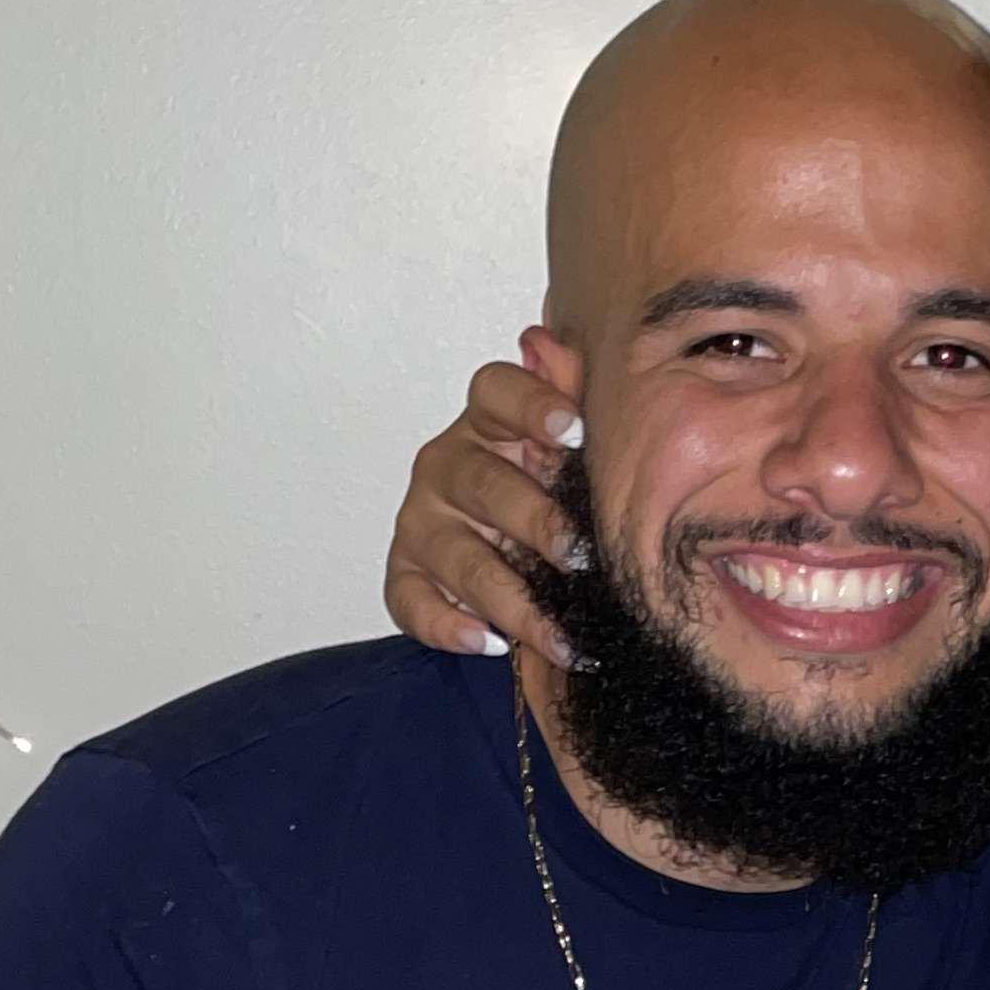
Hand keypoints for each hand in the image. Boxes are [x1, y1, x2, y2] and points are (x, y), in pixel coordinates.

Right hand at [381, 344, 586, 667]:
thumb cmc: (552, 494)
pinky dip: (447, 625)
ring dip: (512, 600)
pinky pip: (412, 600)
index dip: (531, 404)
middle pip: (482, 482)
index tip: (575, 430)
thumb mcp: (569, 452)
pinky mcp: (406, 575)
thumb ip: (572, 399)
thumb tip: (554, 346)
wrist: (524, 561)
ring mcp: (422, 522)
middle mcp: (447, 466)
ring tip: (562, 635)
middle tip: (583, 556)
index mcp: (490, 423)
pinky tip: (489, 642)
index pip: (495, 392)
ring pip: (459, 557)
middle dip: (535, 521)